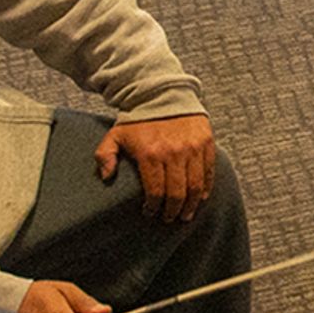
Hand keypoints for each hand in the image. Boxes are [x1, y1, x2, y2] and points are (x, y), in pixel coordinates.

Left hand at [96, 113, 216, 224]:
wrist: (162, 93)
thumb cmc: (138, 118)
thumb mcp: (115, 135)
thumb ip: (105, 155)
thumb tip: (105, 177)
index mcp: (151, 153)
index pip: (155, 191)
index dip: (153, 207)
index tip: (150, 213)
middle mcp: (174, 152)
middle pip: (177, 193)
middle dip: (173, 211)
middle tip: (169, 219)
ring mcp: (192, 148)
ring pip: (195, 185)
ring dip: (191, 204)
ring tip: (186, 214)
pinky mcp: (206, 142)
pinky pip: (209, 171)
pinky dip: (206, 187)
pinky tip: (200, 197)